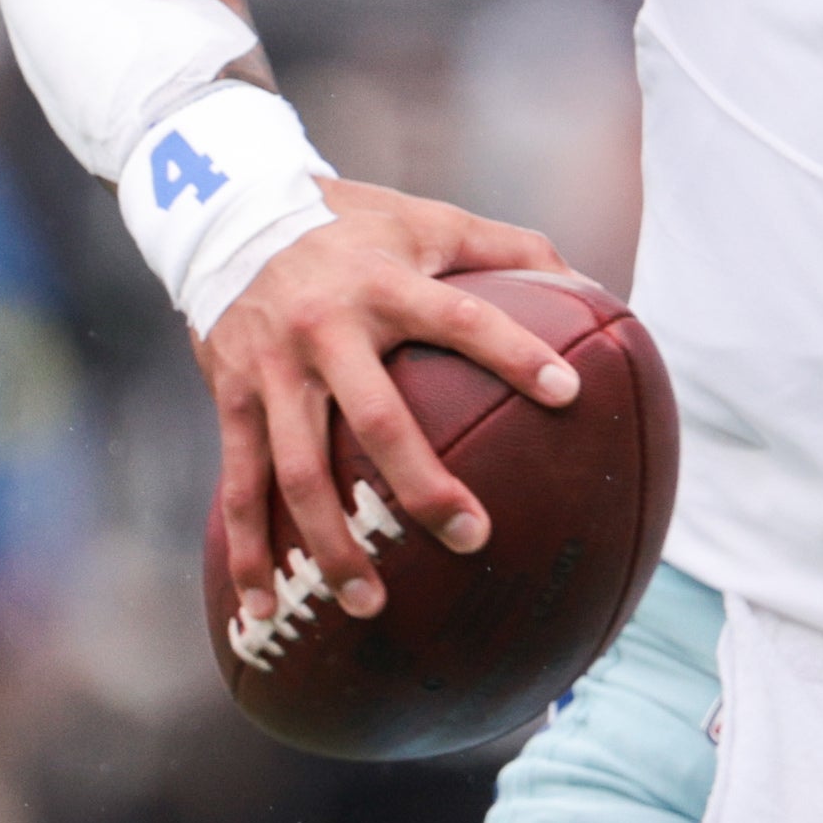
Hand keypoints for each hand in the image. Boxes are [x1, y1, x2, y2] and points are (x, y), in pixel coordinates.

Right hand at [200, 180, 579, 629]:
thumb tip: (595, 289)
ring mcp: (272, 370)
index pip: (461, 317)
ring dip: (333, 544)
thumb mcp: (429, 221)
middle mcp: (325, 330)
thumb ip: (509, 250)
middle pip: (377, 420)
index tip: (570, 395)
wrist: (228, 215)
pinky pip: (239, 486)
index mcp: (385, 283)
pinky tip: (266, 607)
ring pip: (299, 473)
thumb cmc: (354, 226)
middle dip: (422, 486)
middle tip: (473, 539)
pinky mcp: (232, 399)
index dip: (515, 353)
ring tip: (373, 604)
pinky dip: (249, 550)